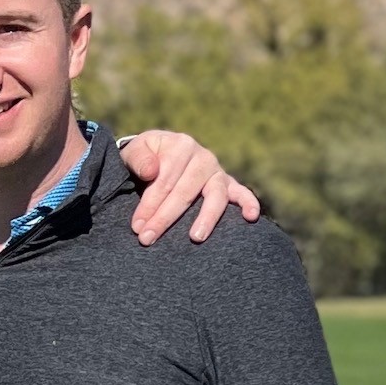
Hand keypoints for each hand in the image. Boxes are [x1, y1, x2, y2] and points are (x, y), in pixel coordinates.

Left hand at [121, 130, 260, 246]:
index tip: (137, 227)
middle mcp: (203, 156)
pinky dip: (248, 203)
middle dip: (165, 218)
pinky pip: (241, 193)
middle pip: (185, 191)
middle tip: (147, 239)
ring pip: (215, 195)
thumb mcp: (135, 152)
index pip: (165, 180)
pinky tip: (250, 217)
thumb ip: (138, 160)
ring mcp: (217, 171)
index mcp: (180, 145)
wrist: (158, 155)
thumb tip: (152, 171)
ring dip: (206, 217)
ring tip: (195, 237)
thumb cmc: (144, 159)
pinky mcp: (227, 184)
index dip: (149, 205)